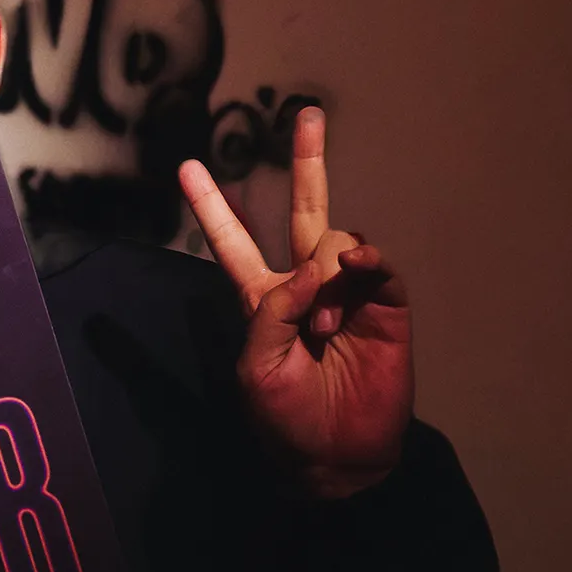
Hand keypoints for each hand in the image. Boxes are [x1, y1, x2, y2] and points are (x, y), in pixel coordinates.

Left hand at [178, 105, 411, 499]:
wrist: (336, 457)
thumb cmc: (286, 418)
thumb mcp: (256, 366)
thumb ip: (273, 310)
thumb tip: (313, 268)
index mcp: (262, 298)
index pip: (232, 242)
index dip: (212, 207)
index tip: (186, 167)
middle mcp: (306, 285)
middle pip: (306, 210)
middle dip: (309, 161)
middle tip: (308, 114)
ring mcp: (348, 292)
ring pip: (336, 240)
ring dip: (327, 279)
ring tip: (325, 335)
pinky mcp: (386, 306)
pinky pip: (377, 265)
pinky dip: (366, 261)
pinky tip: (359, 269)